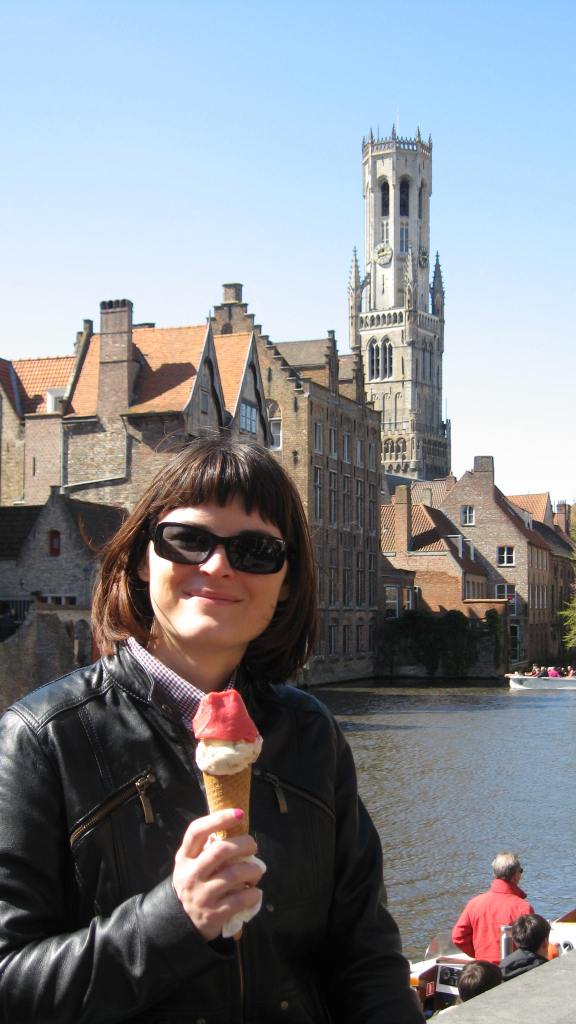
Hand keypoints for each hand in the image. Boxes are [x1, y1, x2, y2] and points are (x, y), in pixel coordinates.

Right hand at [173, 809, 264, 940]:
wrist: (181, 922)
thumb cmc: (194, 883)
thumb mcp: (191, 864)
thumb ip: (207, 848)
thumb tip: (238, 830)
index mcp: (184, 858)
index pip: (197, 831)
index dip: (219, 819)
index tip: (239, 813)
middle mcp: (190, 875)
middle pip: (220, 850)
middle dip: (244, 844)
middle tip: (253, 846)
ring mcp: (201, 895)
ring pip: (234, 874)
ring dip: (253, 870)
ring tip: (257, 871)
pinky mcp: (213, 914)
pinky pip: (240, 899)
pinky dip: (253, 893)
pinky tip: (255, 891)